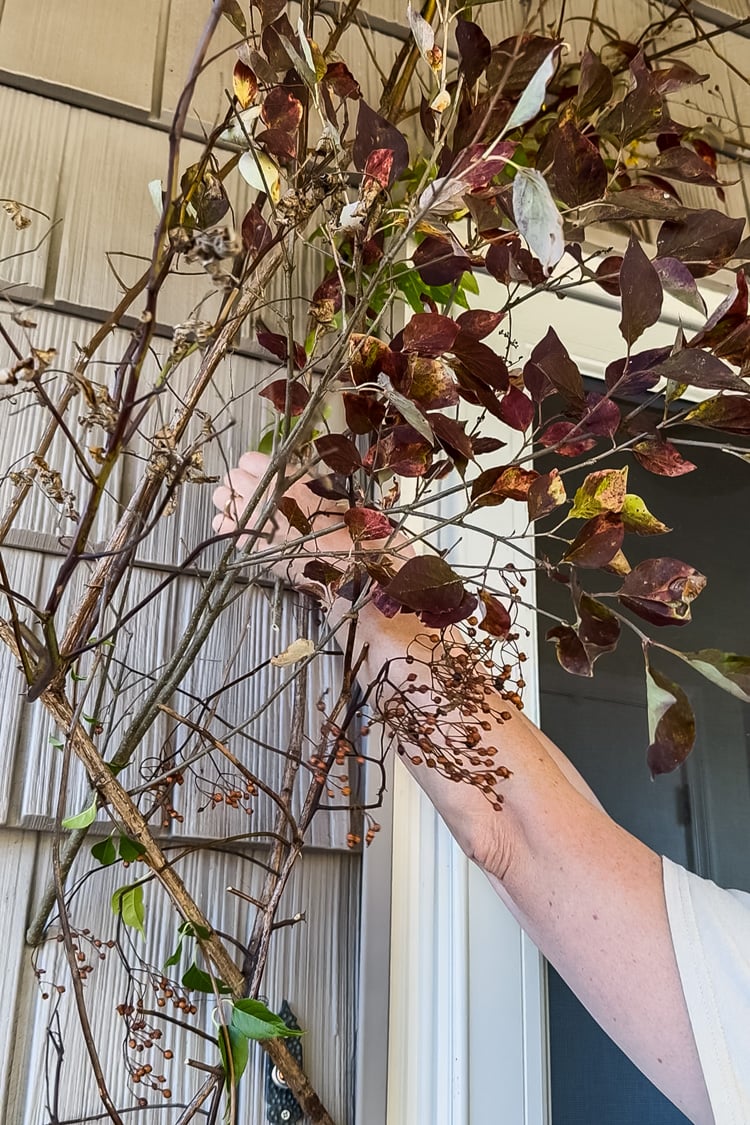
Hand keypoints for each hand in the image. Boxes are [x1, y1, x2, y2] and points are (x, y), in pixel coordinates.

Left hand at [211, 451, 412, 592]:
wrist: (340, 556)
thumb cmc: (339, 523)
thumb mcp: (325, 488)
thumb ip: (301, 477)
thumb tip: (290, 473)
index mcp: (282, 473)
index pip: (247, 459)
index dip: (252, 468)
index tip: (256, 475)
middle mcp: (263, 491)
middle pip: (231, 477)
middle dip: (239, 485)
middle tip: (249, 494)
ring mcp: (252, 516)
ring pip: (221, 499)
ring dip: (230, 503)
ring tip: (243, 511)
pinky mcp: (246, 540)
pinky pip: (220, 526)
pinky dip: (226, 526)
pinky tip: (240, 529)